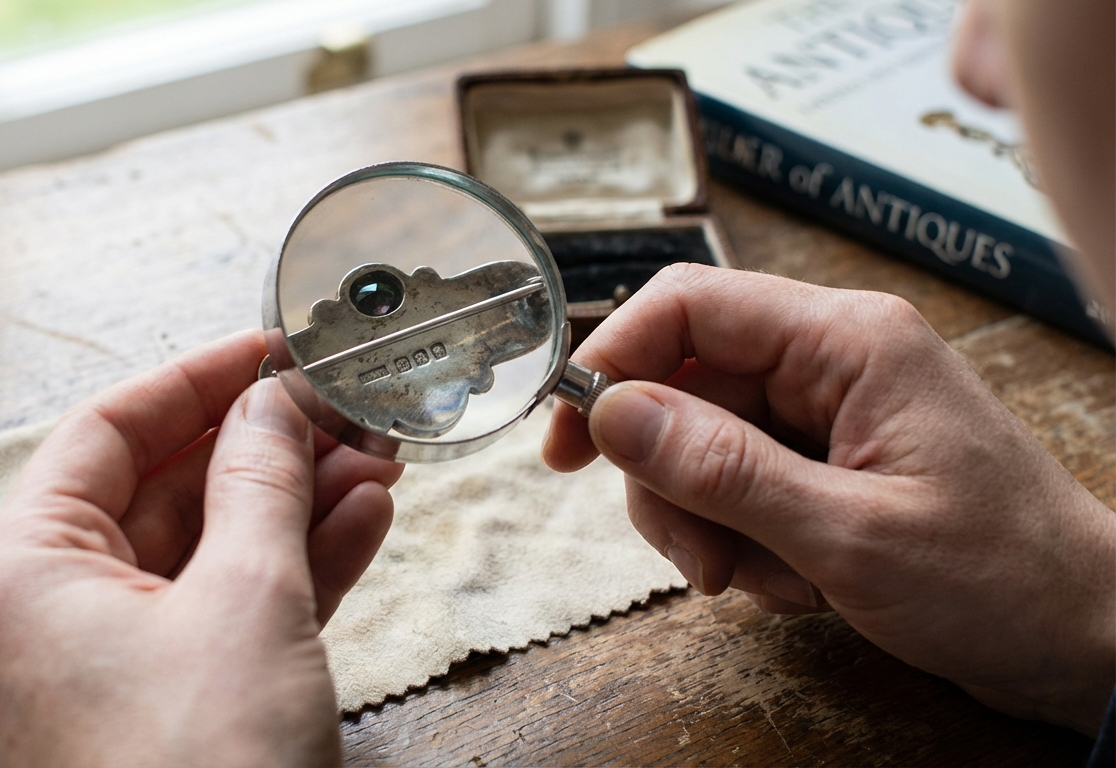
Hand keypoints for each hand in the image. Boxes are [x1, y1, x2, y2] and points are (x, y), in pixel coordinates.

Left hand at [0, 330, 401, 766]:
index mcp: (19, 576)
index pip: (108, 431)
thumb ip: (262, 482)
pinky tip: (359, 525)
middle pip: (161, 493)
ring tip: (374, 463)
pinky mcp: (153, 716)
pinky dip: (287, 574)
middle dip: (265, 450)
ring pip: (201, 557)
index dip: (199, 379)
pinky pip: (217, 619)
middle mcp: (41, 621)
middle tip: (342, 412)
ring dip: (291, 508)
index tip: (271, 348)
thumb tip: (275, 402)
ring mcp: (96, 675)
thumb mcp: (248, 598)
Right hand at [543, 264, 1115, 734]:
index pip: (690, 307)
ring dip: (708, 524)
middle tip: (696, 559)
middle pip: (684, 387)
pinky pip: (738, 486)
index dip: (613, 360)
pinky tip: (797, 585)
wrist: (1085, 640)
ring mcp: (829, 413)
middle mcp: (832, 361)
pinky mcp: (827, 462)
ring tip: (766, 583)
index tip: (568, 440)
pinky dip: (743, 542)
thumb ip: (722, 470)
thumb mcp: (847, 535)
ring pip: (701, 445)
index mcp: (847, 341)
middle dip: (671, 481)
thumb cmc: (1000, 579)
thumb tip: (612, 413)